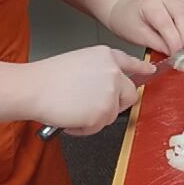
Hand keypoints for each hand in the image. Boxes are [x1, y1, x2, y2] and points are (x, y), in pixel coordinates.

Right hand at [31, 45, 151, 134]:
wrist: (33, 88)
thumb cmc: (48, 77)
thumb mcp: (80, 62)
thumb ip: (100, 70)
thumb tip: (109, 85)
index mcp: (107, 56)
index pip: (131, 62)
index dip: (141, 68)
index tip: (151, 71)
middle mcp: (114, 72)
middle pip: (130, 94)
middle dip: (115, 104)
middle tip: (94, 107)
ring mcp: (111, 93)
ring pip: (112, 114)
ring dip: (95, 117)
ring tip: (73, 110)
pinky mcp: (103, 113)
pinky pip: (98, 127)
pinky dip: (84, 128)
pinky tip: (70, 118)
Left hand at [102, 0, 183, 56]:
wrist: (125, 11)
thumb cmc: (128, 22)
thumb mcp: (138, 36)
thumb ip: (158, 44)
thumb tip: (175, 53)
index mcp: (149, 2)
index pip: (166, 23)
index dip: (174, 42)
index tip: (177, 57)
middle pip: (183, 16)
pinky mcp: (181, 0)